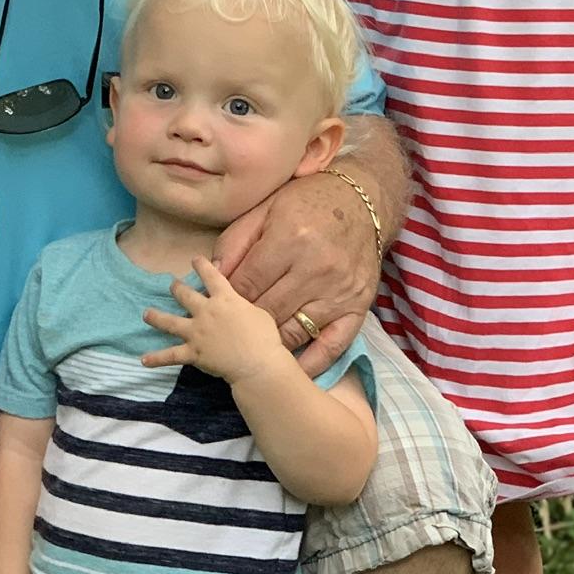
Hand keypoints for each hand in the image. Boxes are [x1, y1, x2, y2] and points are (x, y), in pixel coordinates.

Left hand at [141, 256, 295, 384]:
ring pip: (170, 322)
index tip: (195, 258)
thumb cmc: (264, 337)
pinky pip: (170, 356)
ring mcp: (196, 332)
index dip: (202, 265)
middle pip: (186, 295)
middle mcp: (206, 311)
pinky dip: (156, 359)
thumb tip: (238, 306)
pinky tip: (143, 360)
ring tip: (146, 313)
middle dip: (177, 288)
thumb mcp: (259, 313)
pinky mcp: (192, 352)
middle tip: (172, 285)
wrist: (256, 363)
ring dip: (157, 317)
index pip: (211, 276)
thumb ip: (243, 307)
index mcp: (225, 299)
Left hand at [214, 171, 378, 374]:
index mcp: (290, 240)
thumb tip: (211, 273)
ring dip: (269, 342)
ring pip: (293, 332)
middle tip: (230, 331)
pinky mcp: (358, 308)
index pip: (247, 284)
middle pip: (266, 311)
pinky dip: (310, 364)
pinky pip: (331, 346)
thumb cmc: (307, 202)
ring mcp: (339, 292)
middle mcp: (316, 269)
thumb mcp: (266, 208)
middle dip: (243, 323)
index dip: (227, 299)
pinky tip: (290, 372)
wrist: (362, 203)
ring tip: (252, 347)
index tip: (217, 308)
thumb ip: (236, 242)